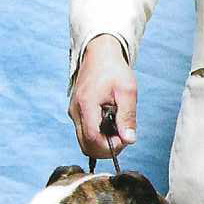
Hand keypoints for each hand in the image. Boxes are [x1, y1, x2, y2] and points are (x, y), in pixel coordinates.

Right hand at [69, 36, 136, 158]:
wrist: (99, 55)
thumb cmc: (113, 70)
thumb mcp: (127, 91)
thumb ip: (128, 116)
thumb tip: (129, 139)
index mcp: (86, 104)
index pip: (92, 139)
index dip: (110, 147)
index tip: (125, 139)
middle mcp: (75, 111)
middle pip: (86, 145)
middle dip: (106, 149)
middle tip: (123, 137)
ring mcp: (73, 113)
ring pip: (84, 142)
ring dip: (102, 143)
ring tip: (118, 129)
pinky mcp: (76, 113)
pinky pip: (84, 133)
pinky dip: (98, 136)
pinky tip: (110, 125)